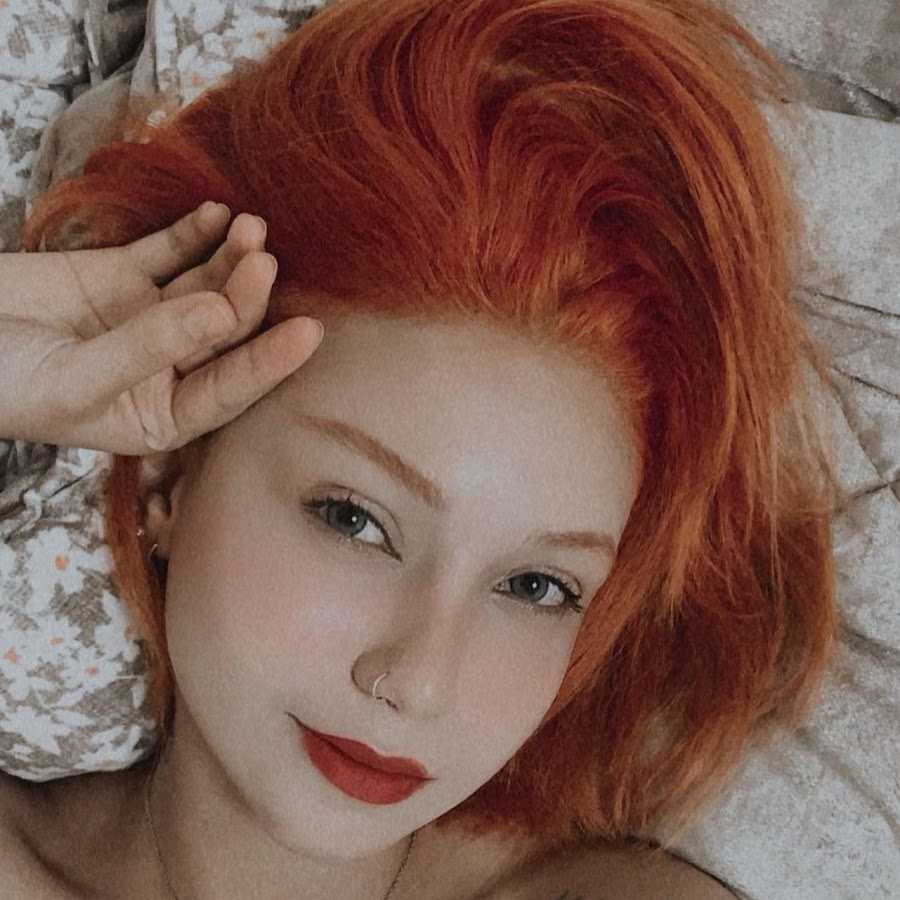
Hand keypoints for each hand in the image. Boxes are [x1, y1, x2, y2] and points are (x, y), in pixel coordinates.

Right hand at [0, 203, 322, 453]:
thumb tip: (220, 312)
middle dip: (247, 296)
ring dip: (230, 258)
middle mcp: (168, 368)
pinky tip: (217, 214)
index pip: (228, 391)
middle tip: (262, 257)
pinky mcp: (128, 276)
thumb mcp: (76, 379)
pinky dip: (195, 233)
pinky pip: (172, 251)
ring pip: (206, 286)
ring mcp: (152, 319)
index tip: (307, 332)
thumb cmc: (4, 384)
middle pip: (224, 331)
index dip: (268, 363)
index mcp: (162, 416)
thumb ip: (148, 346)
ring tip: (249, 226)